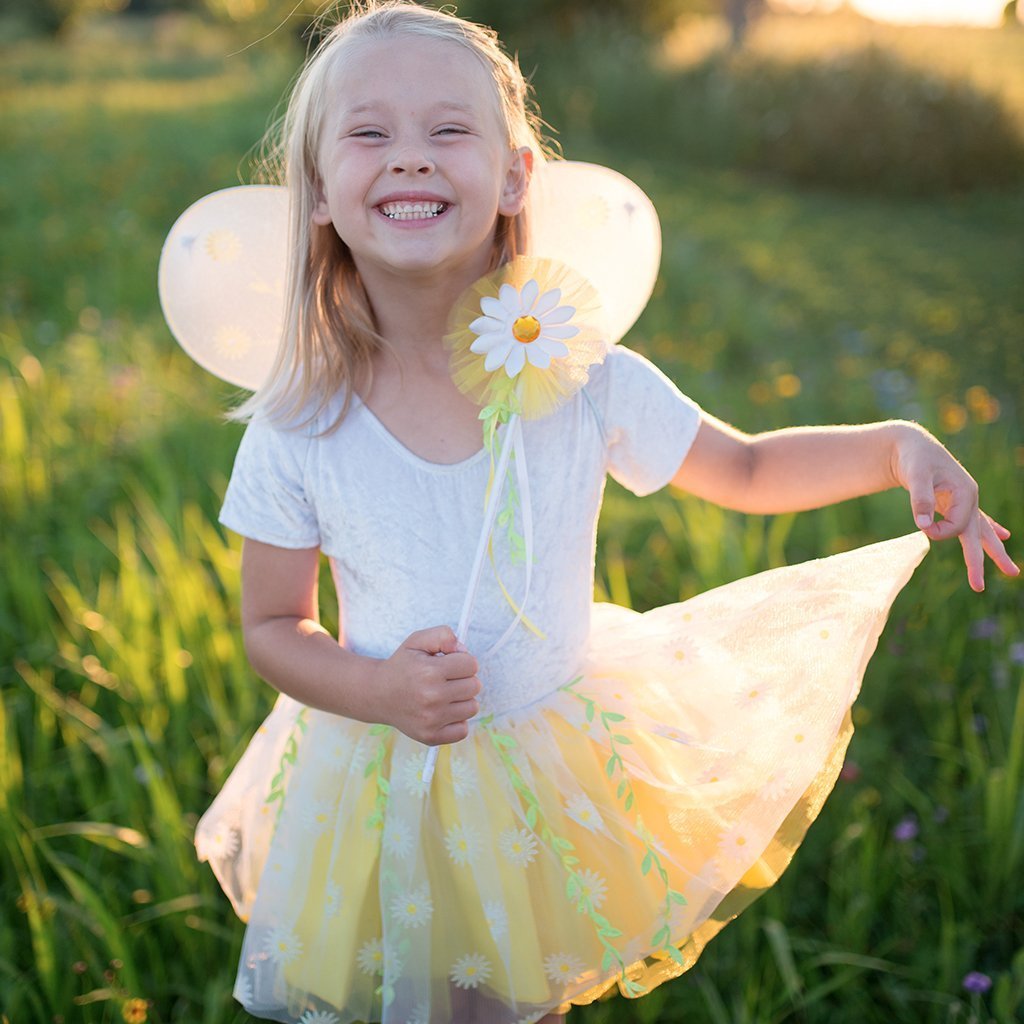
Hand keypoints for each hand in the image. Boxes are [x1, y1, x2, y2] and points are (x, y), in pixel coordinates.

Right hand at [371, 626, 480, 744]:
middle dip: (464, 679)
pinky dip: (456, 721)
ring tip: (444, 695)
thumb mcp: (417, 641)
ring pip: (472, 707)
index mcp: (430, 671)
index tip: (450, 664)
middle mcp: (431, 697)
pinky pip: (463, 730)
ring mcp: (431, 719)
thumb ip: (442, 635)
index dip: (463, 661)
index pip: (471, 664)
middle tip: (447, 680)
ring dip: (462, 700)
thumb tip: (462, 649)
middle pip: (475, 686)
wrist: (378, 694)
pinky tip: (443, 712)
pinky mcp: (430, 736)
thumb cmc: (402, 666)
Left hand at [894, 424, 1018, 591]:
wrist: (912, 445)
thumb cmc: (915, 458)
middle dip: (983, 561)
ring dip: (994, 551)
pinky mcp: (956, 501)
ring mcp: (965, 500)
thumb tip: (922, 524)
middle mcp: (970, 498)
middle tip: (979, 587)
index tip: (922, 525)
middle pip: (979, 535)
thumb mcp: (916, 475)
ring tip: (1011, 571)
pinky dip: (989, 529)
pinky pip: (976, 519)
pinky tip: (1004, 535)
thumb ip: (921, 498)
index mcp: (965, 493)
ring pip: (981, 531)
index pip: (958, 527)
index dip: (938, 531)